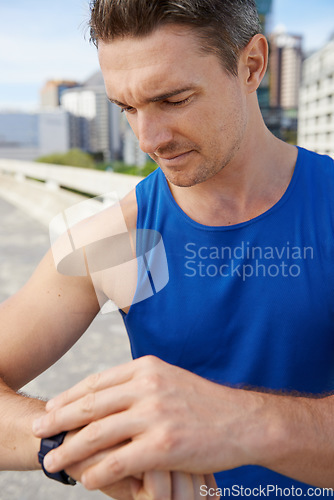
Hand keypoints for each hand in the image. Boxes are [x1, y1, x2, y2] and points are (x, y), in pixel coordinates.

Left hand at [33, 356, 260, 489]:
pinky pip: (119, 462)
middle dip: (59, 420)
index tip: (52, 407)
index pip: (98, 381)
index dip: (70, 396)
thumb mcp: (170, 379)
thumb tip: (106, 395)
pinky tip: (86, 480)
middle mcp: (148, 386)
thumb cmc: (204, 403)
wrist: (243, 421)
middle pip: (91, 405)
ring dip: (70, 450)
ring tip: (53, 461)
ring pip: (97, 434)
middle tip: (38, 430)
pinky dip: (98, 472)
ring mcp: (155, 414)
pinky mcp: (164, 444)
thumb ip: (139, 382)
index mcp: (147, 368)